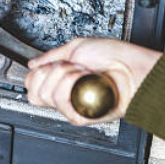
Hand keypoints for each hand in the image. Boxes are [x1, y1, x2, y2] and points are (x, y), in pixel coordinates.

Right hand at [25, 38, 161, 125]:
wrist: (132, 69)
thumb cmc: (114, 57)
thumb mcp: (76, 48)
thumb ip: (50, 56)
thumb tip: (32, 64)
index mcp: (60, 81)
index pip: (32, 83)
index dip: (38, 72)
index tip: (53, 63)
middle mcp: (63, 95)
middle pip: (34, 91)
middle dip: (51, 71)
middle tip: (72, 67)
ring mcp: (70, 106)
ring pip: (45, 94)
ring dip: (65, 75)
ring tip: (83, 73)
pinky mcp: (78, 116)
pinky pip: (60, 100)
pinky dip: (71, 84)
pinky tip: (86, 81)